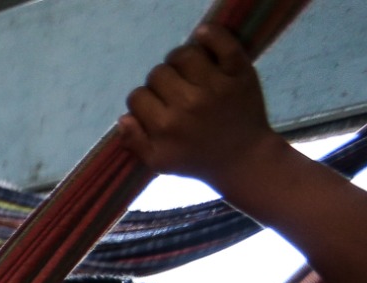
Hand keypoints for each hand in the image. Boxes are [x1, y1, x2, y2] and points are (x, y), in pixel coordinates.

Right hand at [119, 24, 276, 185]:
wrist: (243, 159)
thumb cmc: (197, 160)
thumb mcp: (159, 162)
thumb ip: (135, 142)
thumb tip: (123, 118)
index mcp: (165, 126)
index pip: (138, 96)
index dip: (143, 101)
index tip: (156, 107)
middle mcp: (188, 104)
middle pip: (158, 74)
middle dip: (161, 81)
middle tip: (173, 90)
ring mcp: (215, 87)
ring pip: (184, 55)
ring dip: (180, 60)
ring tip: (187, 71)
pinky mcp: (238, 74)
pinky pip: (222, 44)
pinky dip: (210, 35)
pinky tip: (201, 37)